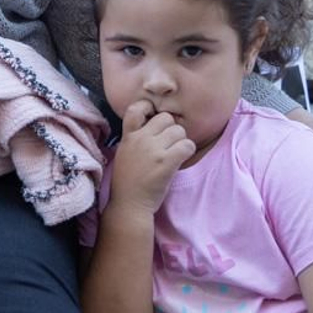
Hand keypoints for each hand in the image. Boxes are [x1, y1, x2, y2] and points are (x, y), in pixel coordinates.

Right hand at [109, 100, 194, 214]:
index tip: (154, 118)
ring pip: (179, 131)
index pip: (136, 108)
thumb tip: (152, 126)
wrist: (129, 204)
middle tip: (170, 143)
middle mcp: (140, 139)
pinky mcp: (166, 162)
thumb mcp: (124, 153)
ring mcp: (153, 150)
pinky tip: (181, 159)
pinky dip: (188, 151)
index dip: (148, 108)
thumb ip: (135, 138)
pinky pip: (187, 145)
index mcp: (128, 136)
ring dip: (181, 141)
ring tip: (176, 153)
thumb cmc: (128, 181)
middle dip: (171, 129)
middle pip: (166, 118)